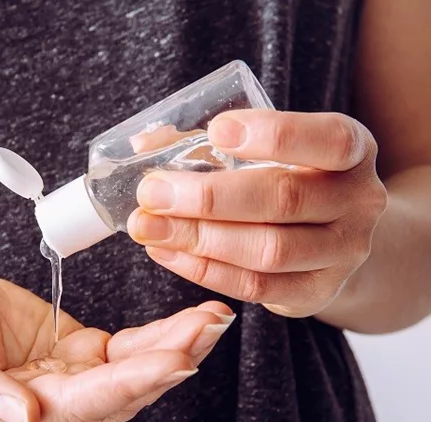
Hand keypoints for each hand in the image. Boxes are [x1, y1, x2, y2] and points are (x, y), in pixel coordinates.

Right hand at [0, 266, 233, 420]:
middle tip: (211, 326)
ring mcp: (67, 378)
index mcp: (15, 413)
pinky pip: (126, 348)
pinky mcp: (76, 351)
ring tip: (213, 317)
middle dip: (171, 361)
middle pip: (123, 393)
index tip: (176, 358)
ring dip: (174, 346)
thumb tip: (24, 416)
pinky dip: (157, 335)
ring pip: (133, 372)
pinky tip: (187, 319)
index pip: (85, 405)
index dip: (131, 383)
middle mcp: (50, 404)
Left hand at [128, 109, 387, 317]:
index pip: (328, 139)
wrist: (335, 237)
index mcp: (351, 150)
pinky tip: (166, 252)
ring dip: (198, 238)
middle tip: (152, 193)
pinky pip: (256, 286)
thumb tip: (143, 146)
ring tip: (147, 227)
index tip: (216, 131)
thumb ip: (211, 142)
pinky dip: (204, 270)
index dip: (273, 134)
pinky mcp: (316, 292)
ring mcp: (343, 253)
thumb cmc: (288, 178)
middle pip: (283, 199)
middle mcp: (358, 201)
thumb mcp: (269, 150)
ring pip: (268, 250)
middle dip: (209, 197)